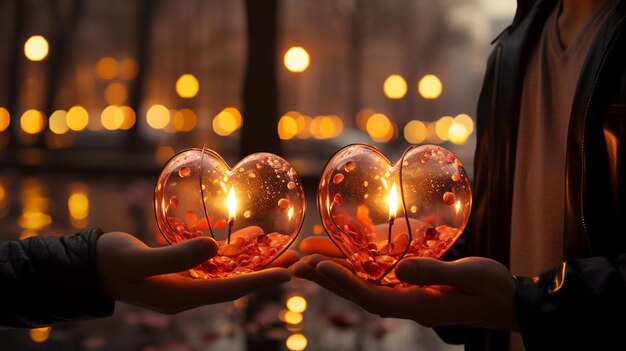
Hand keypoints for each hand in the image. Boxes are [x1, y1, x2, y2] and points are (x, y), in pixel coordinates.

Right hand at [97, 231, 298, 313]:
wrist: (90, 266)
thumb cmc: (110, 262)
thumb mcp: (139, 259)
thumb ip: (175, 256)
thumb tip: (215, 248)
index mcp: (182, 296)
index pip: (230, 290)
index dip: (261, 281)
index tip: (289, 274)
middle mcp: (189, 293)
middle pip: (237, 283)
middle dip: (266, 271)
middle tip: (297, 260)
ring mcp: (186, 282)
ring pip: (229, 272)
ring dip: (254, 260)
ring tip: (281, 247)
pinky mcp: (181, 270)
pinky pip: (214, 263)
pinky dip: (232, 251)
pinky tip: (248, 237)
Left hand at [293, 237, 517, 330]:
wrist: (506, 299)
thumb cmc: (493, 288)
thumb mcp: (471, 277)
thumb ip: (436, 272)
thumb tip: (401, 269)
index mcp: (417, 305)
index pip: (371, 296)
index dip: (342, 282)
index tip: (318, 267)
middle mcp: (405, 302)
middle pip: (357, 290)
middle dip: (326, 277)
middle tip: (296, 264)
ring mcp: (406, 293)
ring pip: (362, 281)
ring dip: (335, 269)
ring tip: (307, 255)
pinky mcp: (411, 282)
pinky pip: (378, 272)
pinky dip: (358, 260)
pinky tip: (343, 247)